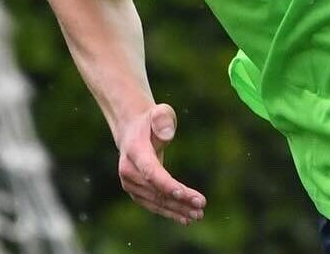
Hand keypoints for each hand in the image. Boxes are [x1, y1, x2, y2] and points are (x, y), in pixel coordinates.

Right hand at [116, 103, 205, 224]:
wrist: (132, 131)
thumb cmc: (151, 121)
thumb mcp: (159, 112)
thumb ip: (163, 118)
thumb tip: (167, 135)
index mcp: (134, 150)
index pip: (150, 171)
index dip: (165, 184)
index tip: (183, 193)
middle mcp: (128, 170)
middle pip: (156, 189)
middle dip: (179, 200)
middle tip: (201, 206)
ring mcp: (129, 183)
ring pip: (156, 200)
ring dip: (177, 209)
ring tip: (198, 215)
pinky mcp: (135, 191)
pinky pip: (153, 204)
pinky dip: (169, 212)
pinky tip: (185, 218)